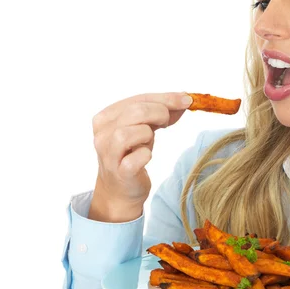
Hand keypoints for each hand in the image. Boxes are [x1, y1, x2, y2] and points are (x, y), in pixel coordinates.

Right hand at [89, 92, 192, 221]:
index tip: (187, 99)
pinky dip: (146, 155)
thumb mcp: (145, 128)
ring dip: (148, 134)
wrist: (121, 190)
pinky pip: (137, 158)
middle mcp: (102, 134)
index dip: (165, 98)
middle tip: (167, 122)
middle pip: (135, 112)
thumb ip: (161, 112)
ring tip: (148, 141)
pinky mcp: (120, 172)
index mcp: (106, 118)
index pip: (138, 99)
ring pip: (132, 132)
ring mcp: (109, 154)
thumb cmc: (132, 154)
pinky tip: (146, 157)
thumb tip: (185, 99)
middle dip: (159, 113)